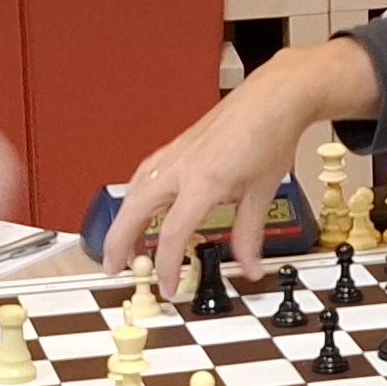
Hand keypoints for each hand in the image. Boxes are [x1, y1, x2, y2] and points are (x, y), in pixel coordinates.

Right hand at [109, 38, 375, 296]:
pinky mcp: (177, 146)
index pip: (171, 234)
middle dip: (118, 243)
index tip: (169, 288)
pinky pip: (145, 175)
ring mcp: (175, 153)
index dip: (166, 267)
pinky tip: (138, 207)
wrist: (273, 97)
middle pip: (135, 210)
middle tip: (113, 268)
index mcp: (202, 181)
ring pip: (134, 190)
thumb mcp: (262, 193)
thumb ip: (249, 235)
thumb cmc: (268, 135)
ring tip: (122, 245)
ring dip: (122, 220)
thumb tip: (249, 266)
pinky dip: (135, 197)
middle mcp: (180, 166)